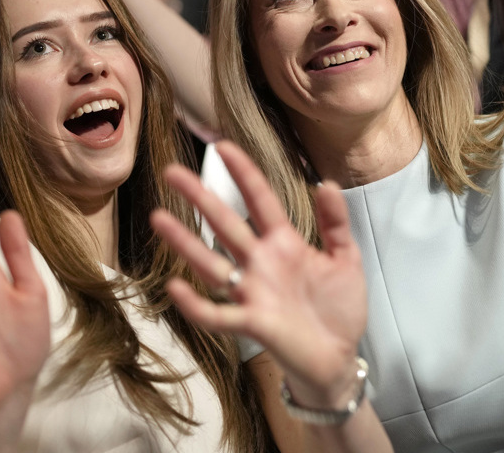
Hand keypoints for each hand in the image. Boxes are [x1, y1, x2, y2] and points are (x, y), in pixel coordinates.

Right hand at [150, 141, 367, 403]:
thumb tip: (327, 182)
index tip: (223, 146)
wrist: (339, 357)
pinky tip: (176, 285)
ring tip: (158, 218)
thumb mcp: (346, 259)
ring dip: (185, 242)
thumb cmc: (339, 308)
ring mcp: (252, 292)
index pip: (260, 200)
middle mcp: (261, 263)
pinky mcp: (252, 323)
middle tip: (171, 171)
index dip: (243, 173)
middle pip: (225, 224)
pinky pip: (217, 314)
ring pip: (212, 263)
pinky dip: (196, 304)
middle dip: (200, 198)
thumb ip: (335, 223)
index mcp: (284, 243)